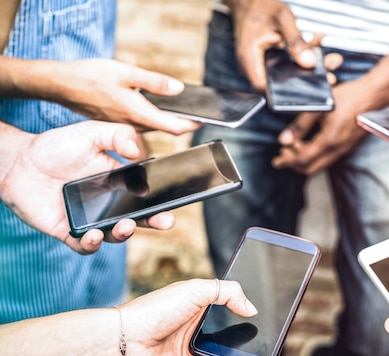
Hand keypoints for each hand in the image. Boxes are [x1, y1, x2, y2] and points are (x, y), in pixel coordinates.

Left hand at [0, 121, 175, 253]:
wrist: (18, 161)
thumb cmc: (57, 146)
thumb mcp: (91, 133)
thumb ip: (118, 135)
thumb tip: (137, 152)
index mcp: (120, 184)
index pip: (147, 195)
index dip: (161, 201)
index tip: (174, 202)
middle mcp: (109, 205)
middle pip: (138, 219)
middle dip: (154, 222)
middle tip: (165, 221)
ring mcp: (91, 220)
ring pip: (114, 235)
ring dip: (123, 234)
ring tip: (125, 226)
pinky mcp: (69, 232)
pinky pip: (84, 245)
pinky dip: (91, 244)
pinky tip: (94, 235)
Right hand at [51, 59, 200, 134]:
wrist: (61, 84)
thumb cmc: (92, 76)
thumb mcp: (127, 73)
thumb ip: (154, 82)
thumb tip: (178, 89)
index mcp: (138, 114)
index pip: (173, 127)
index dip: (192, 125)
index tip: (205, 121)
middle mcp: (132, 125)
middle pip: (165, 129)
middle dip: (182, 123)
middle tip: (197, 115)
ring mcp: (123, 126)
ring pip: (152, 126)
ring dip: (167, 121)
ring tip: (181, 111)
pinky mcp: (116, 123)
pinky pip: (139, 124)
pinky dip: (151, 118)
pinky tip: (154, 107)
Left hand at [121, 278, 257, 355]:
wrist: (126, 340)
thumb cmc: (154, 309)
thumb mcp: (195, 290)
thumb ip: (227, 292)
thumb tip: (251, 308)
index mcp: (195, 298)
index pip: (225, 297)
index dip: (241, 301)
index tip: (262, 305)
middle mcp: (194, 319)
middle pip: (226, 324)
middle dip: (244, 327)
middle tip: (266, 330)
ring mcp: (190, 342)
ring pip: (222, 347)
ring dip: (240, 350)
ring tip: (261, 351)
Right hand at [229, 0, 323, 90]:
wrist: (250, 2)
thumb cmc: (261, 7)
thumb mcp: (283, 19)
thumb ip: (296, 41)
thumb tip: (309, 63)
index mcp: (250, 58)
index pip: (267, 88)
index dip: (288, 93)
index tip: (311, 88)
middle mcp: (254, 66)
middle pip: (281, 84)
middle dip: (307, 80)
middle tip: (329, 75)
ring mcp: (261, 65)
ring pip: (288, 75)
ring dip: (309, 67)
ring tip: (329, 60)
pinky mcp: (270, 61)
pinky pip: (288, 65)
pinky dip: (303, 57)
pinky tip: (317, 47)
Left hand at [271, 78, 370, 174]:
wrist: (374, 96)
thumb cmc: (351, 97)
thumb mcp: (320, 107)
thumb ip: (300, 125)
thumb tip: (284, 139)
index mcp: (329, 141)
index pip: (302, 160)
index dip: (287, 161)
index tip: (277, 160)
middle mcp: (337, 150)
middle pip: (310, 168)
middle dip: (294, 163)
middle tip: (283, 154)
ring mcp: (344, 150)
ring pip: (319, 165)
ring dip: (305, 160)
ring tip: (294, 147)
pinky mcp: (348, 146)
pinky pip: (328, 159)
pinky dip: (315, 156)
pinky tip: (309, 144)